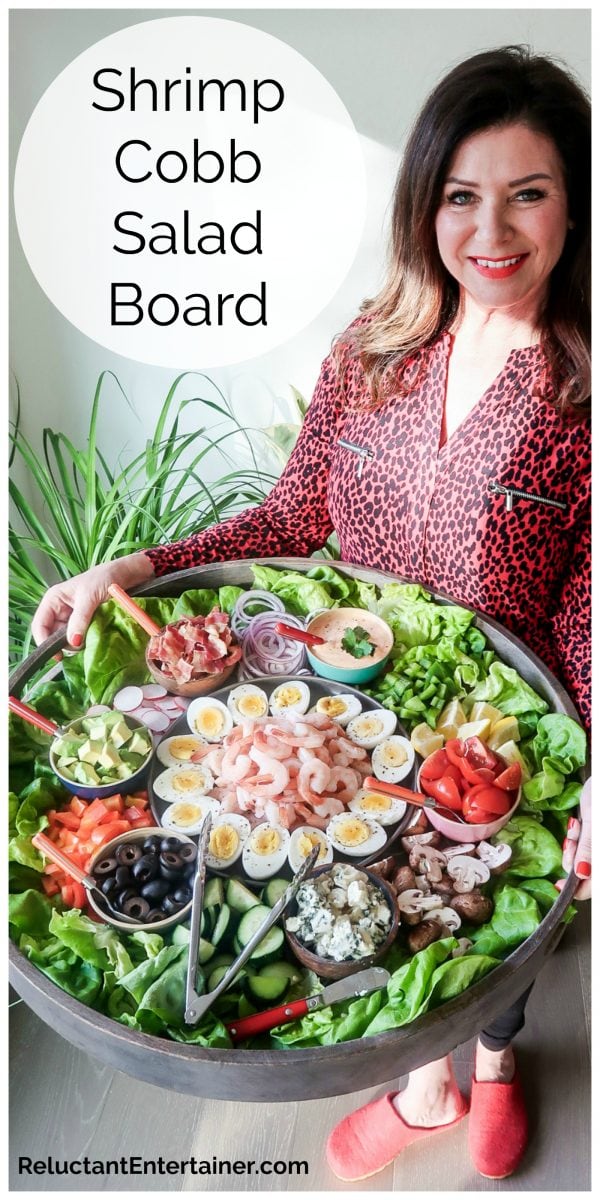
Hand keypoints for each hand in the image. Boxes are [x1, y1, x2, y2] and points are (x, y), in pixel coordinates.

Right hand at [30, 553, 154, 648]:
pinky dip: (88, 641)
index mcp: (54, 600)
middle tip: (81, 646)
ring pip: (69, 639)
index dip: (44, 641)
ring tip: (92, 638)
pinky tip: (96, 639)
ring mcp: (74, 618)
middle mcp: (61, 610)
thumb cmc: (104, 578)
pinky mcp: (87, 623)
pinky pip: (83, 638)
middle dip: (65, 644)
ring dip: (79, 643)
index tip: (57, 655)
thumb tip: (73, 642)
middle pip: (54, 635)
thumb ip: (80, 619)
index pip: (40, 625)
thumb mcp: (90, 597)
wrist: (126, 574)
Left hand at [555, 776, 590, 900]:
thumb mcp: (594, 822)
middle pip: (588, 872)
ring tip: (577, 827)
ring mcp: (597, 846)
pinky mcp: (594, 835)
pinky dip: (580, 838)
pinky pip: (586, 845)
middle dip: (574, 858)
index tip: (559, 884)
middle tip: (571, 841)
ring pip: (586, 859)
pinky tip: (579, 823)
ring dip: (576, 845)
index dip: (577, 889)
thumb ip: (588, 849)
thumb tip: (581, 874)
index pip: (593, 887)